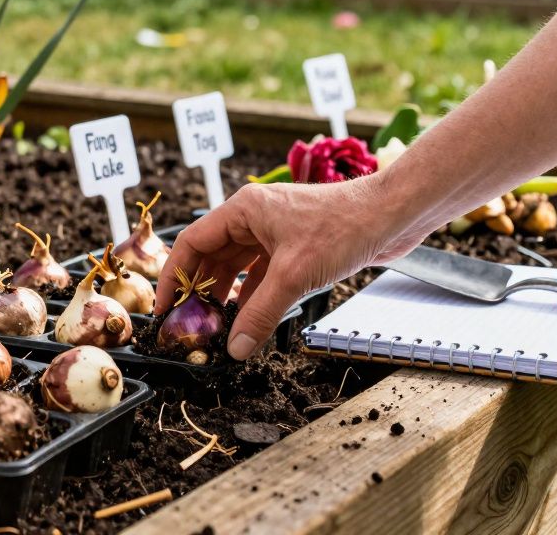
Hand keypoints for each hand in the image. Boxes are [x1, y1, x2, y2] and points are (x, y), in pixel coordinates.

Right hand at [155, 175, 422, 360]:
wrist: (391, 216)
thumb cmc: (344, 227)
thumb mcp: (293, 276)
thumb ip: (260, 314)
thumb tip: (235, 347)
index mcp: (243, 209)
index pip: (192, 243)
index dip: (173, 277)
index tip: (165, 308)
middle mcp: (253, 217)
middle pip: (211, 257)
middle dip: (200, 291)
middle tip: (189, 324)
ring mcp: (274, 232)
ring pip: (237, 268)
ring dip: (226, 296)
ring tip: (215, 327)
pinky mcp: (294, 247)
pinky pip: (261, 275)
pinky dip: (252, 296)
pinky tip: (247, 320)